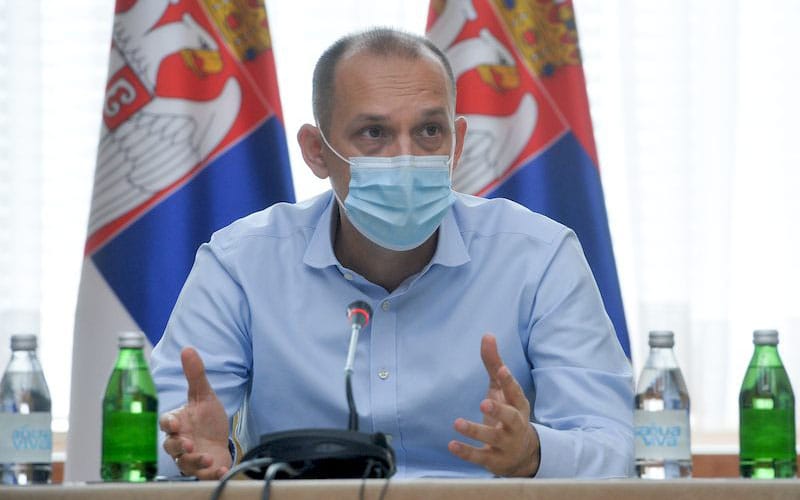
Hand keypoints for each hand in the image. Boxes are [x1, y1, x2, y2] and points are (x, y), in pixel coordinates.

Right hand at [159, 347, 231, 479]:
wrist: (219, 441)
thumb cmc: (207, 420)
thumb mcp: (204, 395)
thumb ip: (196, 375)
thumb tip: (187, 348)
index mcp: (179, 422)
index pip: (167, 423)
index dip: (170, 423)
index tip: (176, 423)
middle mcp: (180, 441)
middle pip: (171, 446)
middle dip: (179, 446)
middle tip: (189, 444)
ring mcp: (190, 457)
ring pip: (185, 463)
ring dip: (195, 461)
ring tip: (207, 458)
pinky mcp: (202, 470)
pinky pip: (203, 476)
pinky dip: (211, 474)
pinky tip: (221, 470)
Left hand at [448, 334, 540, 476]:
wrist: (523, 455)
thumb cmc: (510, 414)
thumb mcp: (503, 390)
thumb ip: (494, 364)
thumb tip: (487, 335)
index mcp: (518, 406)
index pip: (515, 392)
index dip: (509, 382)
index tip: (502, 370)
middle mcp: (515, 425)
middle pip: (510, 418)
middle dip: (498, 411)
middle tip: (484, 403)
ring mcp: (505, 444)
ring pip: (492, 439)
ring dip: (475, 431)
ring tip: (457, 422)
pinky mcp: (493, 460)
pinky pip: (479, 457)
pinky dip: (466, 452)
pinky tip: (451, 444)